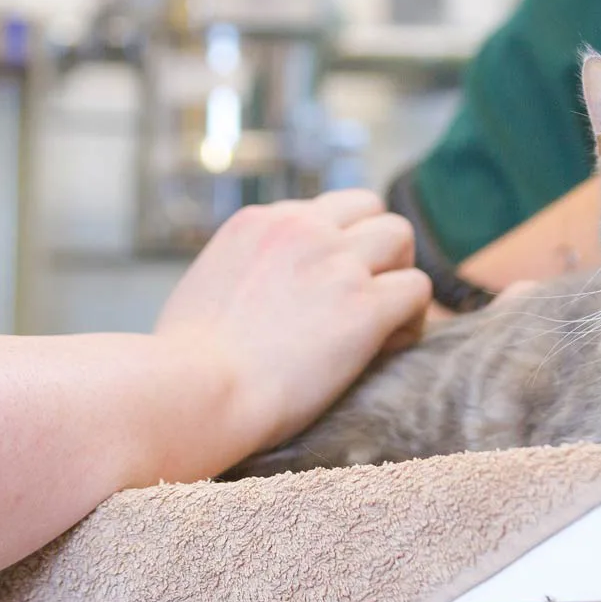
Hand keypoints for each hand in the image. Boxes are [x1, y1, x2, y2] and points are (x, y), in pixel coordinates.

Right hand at [156, 190, 431, 450]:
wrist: (194, 392)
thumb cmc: (182, 367)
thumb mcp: (200, 292)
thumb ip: (237, 276)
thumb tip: (252, 296)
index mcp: (258, 222)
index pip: (324, 211)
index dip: (335, 249)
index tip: (323, 293)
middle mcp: (301, 228)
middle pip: (371, 209)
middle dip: (377, 251)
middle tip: (364, 300)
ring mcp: (335, 262)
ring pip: (401, 237)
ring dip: (398, 278)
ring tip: (381, 325)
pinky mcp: (363, 305)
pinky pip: (417, 291)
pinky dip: (409, 321)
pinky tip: (383, 351)